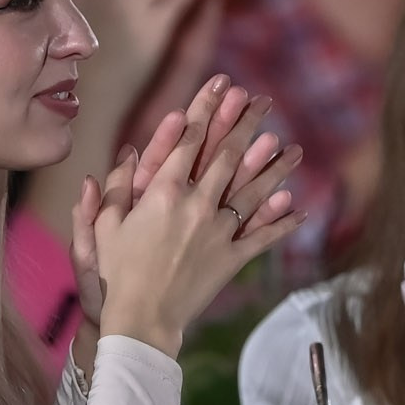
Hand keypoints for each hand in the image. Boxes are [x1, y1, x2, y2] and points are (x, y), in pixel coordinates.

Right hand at [86, 84, 302, 354]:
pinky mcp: (231, 258)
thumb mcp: (103, 226)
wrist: (142, 319)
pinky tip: (300, 208)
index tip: (221, 85)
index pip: (189, 140)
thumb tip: (128, 151)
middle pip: (227, 155)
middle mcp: (196, 205)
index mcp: (163, 192)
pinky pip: (262, 236)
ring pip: (253, 191)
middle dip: (246, 124)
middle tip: (262, 101)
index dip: (206, 108)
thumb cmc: (116, 273)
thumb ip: (116, 187)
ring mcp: (218, 231)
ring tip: (294, 147)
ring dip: (275, 167)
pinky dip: (282, 222)